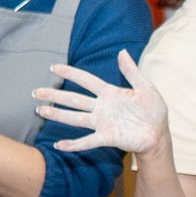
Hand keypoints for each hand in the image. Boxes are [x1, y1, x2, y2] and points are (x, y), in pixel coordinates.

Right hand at [33, 51, 166, 153]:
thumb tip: (121, 52)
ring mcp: (102, 123)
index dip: (71, 73)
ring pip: (76, 118)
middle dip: (55, 95)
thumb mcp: (146, 88)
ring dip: (58, 115)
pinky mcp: (107, 137)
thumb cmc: (154, 111)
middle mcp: (102, 107)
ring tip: (41, 110)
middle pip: (74, 99)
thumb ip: (132, 72)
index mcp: (110, 93)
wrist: (159, 135)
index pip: (86, 80)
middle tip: (36, 92)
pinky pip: (88, 141)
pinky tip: (59, 144)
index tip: (53, 67)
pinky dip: (74, 144)